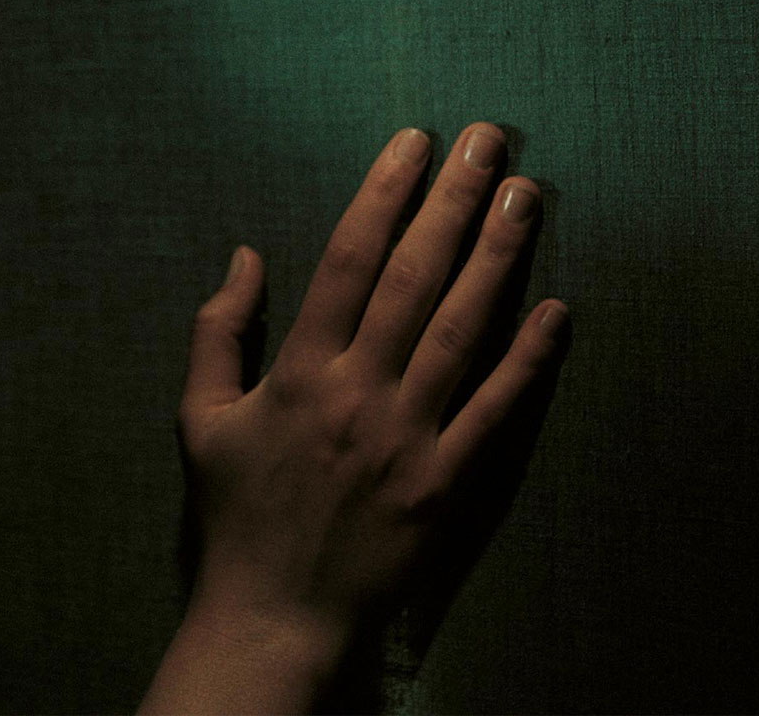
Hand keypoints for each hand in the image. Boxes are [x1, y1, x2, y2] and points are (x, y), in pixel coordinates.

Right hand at [177, 124, 570, 655]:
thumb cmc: (236, 516)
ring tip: (529, 198)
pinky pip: (496, 411)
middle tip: (493, 142)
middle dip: (456, 201)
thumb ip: (218, 331)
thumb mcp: (200, 418)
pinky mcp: (446, 483)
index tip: (416, 142)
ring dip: (499, 257)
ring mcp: (408, 438)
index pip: (349, 258)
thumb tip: (247, 255)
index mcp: (299, 370)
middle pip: (416, 277)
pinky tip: (558, 311)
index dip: (385, 193)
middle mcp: (358, 392)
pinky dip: (530, 361)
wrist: (275, 616)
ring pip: (463, 329)